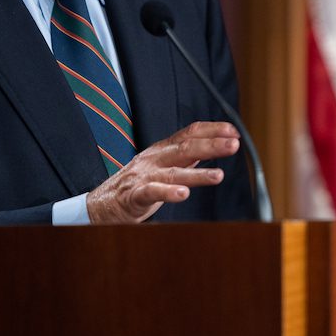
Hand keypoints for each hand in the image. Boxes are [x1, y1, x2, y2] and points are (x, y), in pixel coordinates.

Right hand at [86, 121, 238, 223]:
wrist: (102, 204)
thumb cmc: (137, 184)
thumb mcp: (164, 165)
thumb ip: (186, 156)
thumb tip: (214, 146)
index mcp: (162, 149)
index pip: (189, 133)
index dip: (212, 130)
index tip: (233, 132)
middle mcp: (154, 159)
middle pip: (186, 148)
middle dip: (212, 146)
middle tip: (233, 145)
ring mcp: (144, 176)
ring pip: (174, 172)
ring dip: (198, 174)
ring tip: (218, 176)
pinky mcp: (134, 195)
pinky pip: (152, 192)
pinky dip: (168, 193)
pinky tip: (183, 194)